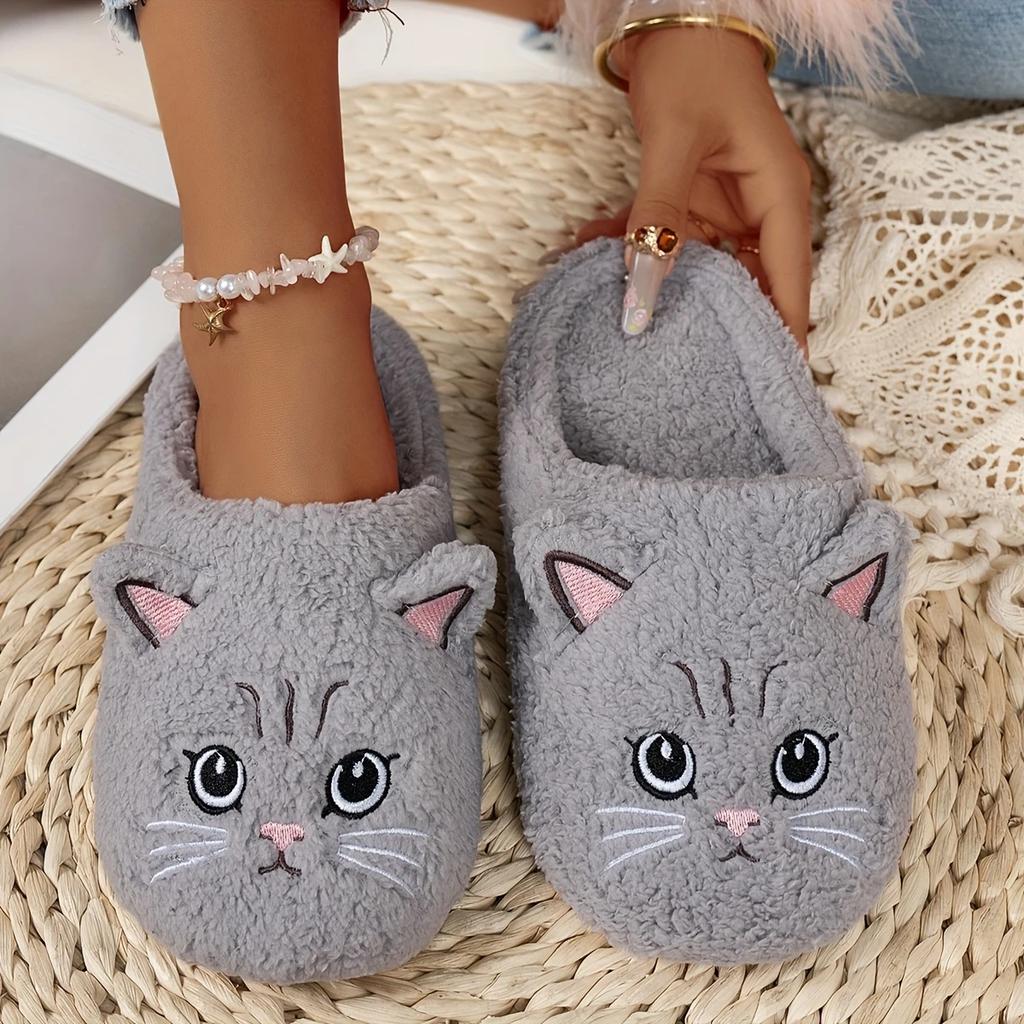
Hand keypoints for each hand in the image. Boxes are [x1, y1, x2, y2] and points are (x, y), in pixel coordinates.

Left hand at [578, 26, 811, 348]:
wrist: (677, 21)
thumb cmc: (695, 68)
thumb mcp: (675, 144)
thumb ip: (657, 220)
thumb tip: (640, 292)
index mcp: (780, 197)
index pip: (789, 282)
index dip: (782, 335)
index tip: (772, 383)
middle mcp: (758, 211)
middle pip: (745, 285)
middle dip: (711, 323)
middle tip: (681, 371)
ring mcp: (722, 209)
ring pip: (695, 268)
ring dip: (654, 284)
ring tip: (618, 322)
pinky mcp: (690, 203)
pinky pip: (663, 239)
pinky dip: (628, 247)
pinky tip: (584, 257)